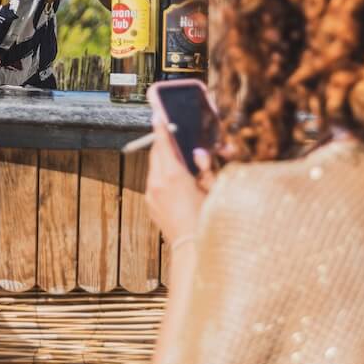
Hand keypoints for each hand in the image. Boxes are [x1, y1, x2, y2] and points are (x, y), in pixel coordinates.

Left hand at [144, 109, 215, 242]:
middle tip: (174, 139)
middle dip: (164, 145)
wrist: (192, 248)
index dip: (162, 128)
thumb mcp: (213, 189)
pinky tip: (177, 186)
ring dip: (164, 162)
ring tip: (180, 165)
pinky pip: (153, 182)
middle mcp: (157, 182)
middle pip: (156, 153)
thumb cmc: (208, 217)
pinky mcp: (149, 204)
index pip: (164, 143)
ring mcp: (151, 194)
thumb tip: (198, 153)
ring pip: (154, 168)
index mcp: (174, 175)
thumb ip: (205, 167)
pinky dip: (162, 178)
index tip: (158, 115)